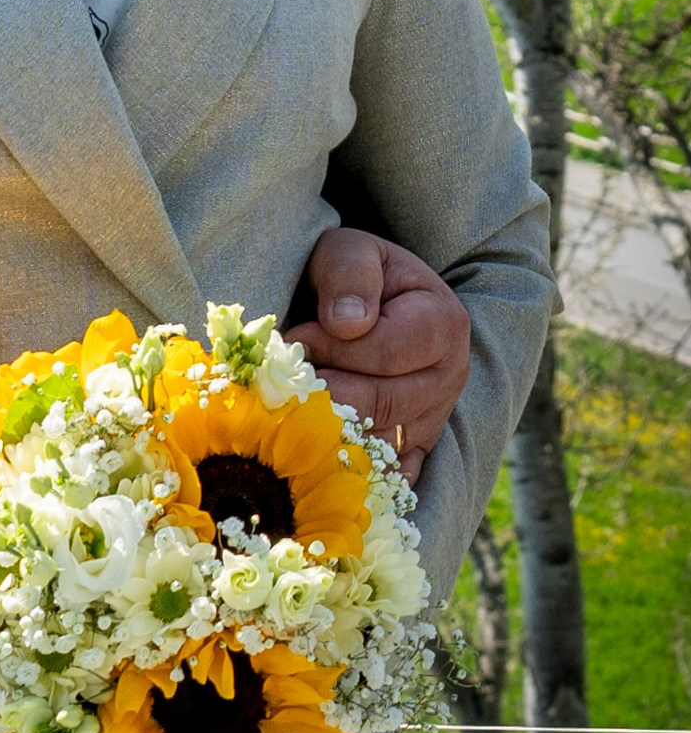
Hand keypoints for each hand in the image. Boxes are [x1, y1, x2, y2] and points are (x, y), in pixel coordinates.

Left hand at [282, 227, 470, 486]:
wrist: (358, 306)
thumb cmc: (349, 276)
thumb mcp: (347, 251)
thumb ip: (348, 274)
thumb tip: (347, 323)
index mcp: (444, 324)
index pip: (386, 352)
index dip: (332, 346)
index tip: (294, 334)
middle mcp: (449, 379)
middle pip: (381, 404)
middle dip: (323, 390)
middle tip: (282, 377)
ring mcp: (432, 422)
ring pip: (378, 445)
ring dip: (325, 429)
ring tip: (290, 405)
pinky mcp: (412, 454)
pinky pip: (386, 481)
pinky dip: (348, 476)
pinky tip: (310, 463)